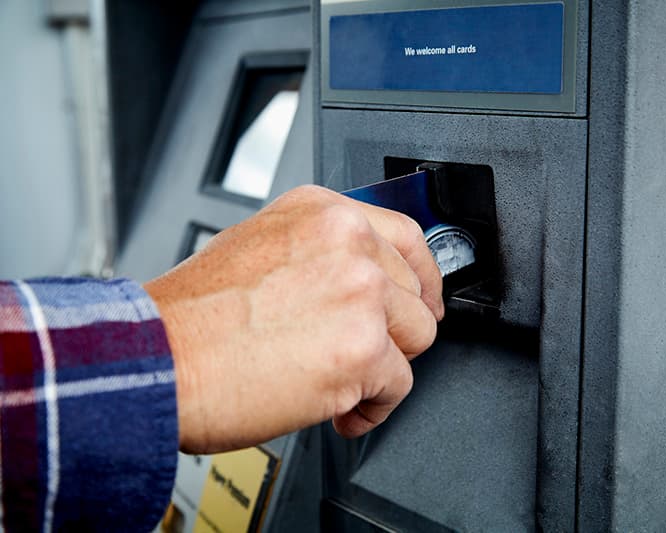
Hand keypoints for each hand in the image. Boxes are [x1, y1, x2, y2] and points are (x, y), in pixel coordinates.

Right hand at [144, 185, 443, 453]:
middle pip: (414, 295)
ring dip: (383, 369)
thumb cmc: (191, 317)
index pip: (407, 237)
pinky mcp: (362, 348)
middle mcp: (347, 243)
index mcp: (321, 214)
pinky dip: (371, 408)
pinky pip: (398, 387)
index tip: (420, 300)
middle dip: (391, 332)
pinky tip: (337, 409)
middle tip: (359, 352)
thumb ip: (317, 255)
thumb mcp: (258, 248)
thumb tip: (358, 282)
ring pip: (415, 339)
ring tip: (342, 381)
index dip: (419, 279)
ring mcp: (359, 292)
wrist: (157, 361)